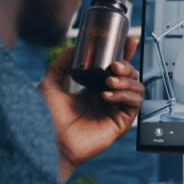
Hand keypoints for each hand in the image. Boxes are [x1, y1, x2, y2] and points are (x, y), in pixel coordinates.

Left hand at [39, 37, 143, 181]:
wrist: (48, 141)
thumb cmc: (46, 118)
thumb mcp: (50, 84)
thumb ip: (60, 64)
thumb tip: (74, 46)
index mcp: (93, 89)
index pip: (116, 69)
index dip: (125, 55)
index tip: (128, 41)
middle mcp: (107, 99)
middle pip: (130, 77)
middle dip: (127, 67)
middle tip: (114, 66)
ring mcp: (115, 112)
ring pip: (136, 89)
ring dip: (127, 81)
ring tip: (110, 81)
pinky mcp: (120, 124)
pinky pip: (134, 105)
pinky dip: (125, 96)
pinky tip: (108, 95)